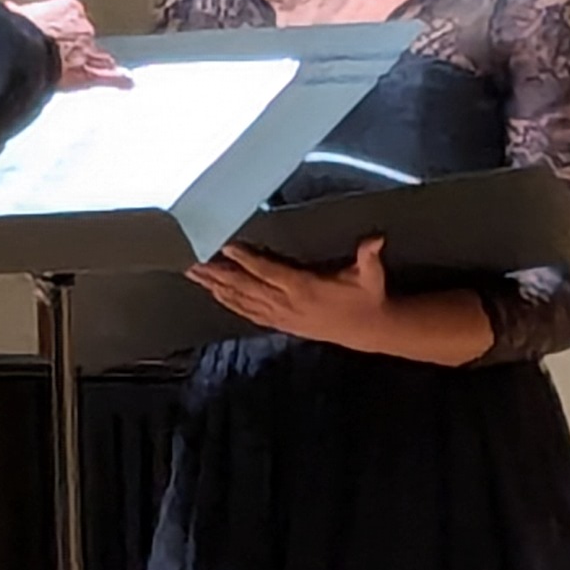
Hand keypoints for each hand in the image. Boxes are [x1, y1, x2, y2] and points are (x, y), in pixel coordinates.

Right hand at [10, 0, 125, 89]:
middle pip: (84, 36)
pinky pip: (108, 76)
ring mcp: (89, 50)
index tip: (49, 34)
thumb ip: (16, 14)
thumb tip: (7, 12)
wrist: (25, 50)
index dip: (59, 27)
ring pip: (98, 55)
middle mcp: (83, 26)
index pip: (69, 16)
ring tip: (101, 67)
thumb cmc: (16, 29)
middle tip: (63, 56)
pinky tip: (126, 82)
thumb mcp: (12, 14)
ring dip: (97, 61)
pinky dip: (116, 80)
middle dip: (76, 46)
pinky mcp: (90, 73)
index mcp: (67, 7)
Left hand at [187, 235, 394, 347]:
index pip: (269, 272)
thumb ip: (368, 255)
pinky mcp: (281, 323)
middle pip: (246, 288)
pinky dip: (231, 302)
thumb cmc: (367, 296)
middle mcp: (287, 303)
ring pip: (243, 301)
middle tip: (195, 263)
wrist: (368, 330)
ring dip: (218, 288)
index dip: (247, 260)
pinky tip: (215, 294)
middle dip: (219, 275)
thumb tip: (374, 240)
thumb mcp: (371, 275)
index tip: (227, 248)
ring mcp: (282, 316)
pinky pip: (249, 313)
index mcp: (304, 287)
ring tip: (196, 275)